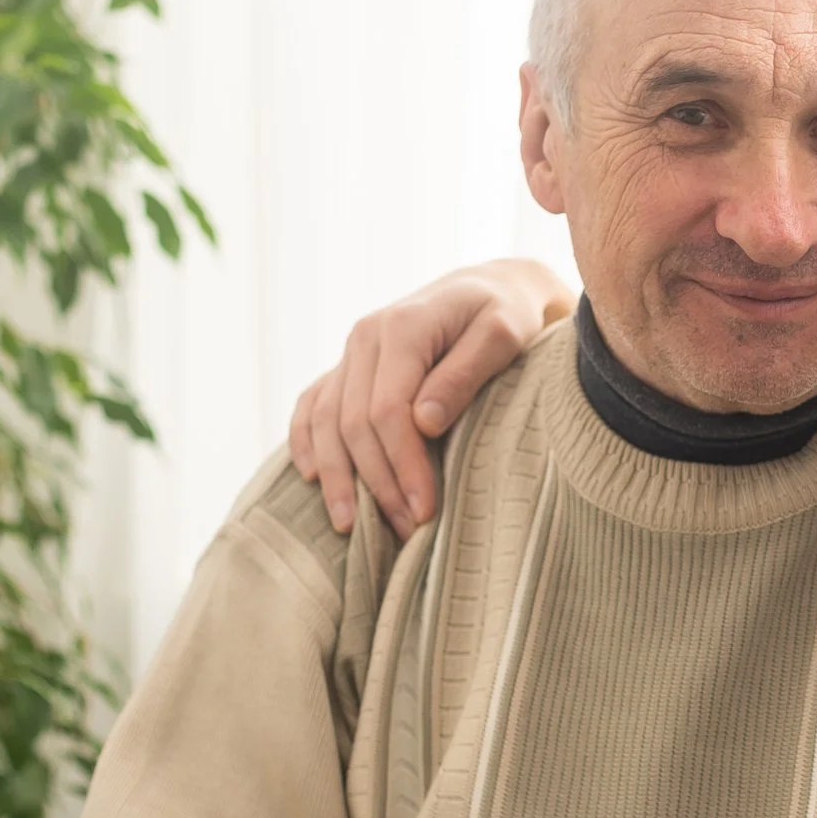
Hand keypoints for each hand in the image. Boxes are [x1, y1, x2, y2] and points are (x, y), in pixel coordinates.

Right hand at [289, 257, 574, 537]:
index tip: (425, 509)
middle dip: (377, 482)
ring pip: (326, 421)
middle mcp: (364, 338)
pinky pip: (313, 405)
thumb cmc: (509, 313)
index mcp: (400, 328)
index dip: (402, 465)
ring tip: (353, 524)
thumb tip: (425, 422)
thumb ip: (465, 373)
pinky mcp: (348, 365)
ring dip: (338, 476)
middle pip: (353, 424)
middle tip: (406, 529)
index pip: (387, 411)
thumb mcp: (503, 334)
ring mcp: (351, 352)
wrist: (494, 288)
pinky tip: (312, 476)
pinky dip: (307, 441)